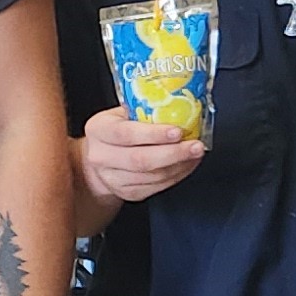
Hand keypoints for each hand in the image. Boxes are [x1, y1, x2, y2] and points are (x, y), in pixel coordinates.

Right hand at [79, 109, 207, 205]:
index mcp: (99, 130)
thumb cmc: (115, 131)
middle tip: (195, 146)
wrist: (99, 159)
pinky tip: (187, 164)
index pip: (126, 134)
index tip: (177, 131)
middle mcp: (101, 156)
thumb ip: (142, 110)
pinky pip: (157, 186)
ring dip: (180, 165)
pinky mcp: (128, 193)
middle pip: (140, 160)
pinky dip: (177, 175)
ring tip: (196, 153)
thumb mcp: (121, 114)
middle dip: (173, 153)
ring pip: (152, 176)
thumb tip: (177, 103)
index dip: (153, 134)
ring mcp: (113, 178)